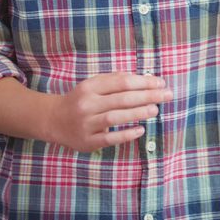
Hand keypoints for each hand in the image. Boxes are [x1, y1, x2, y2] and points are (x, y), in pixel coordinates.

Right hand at [46, 72, 171, 152]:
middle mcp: (87, 104)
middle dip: (148, 96)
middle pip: (122, 99)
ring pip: (115, 117)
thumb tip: (145, 78)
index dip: (144, 82)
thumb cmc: (81, 100)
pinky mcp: (87, 141)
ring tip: (155, 110)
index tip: (161, 83)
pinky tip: (140, 130)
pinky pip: (109, 139)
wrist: (52, 120)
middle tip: (167, 95)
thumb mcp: (93, 84)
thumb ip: (115, 80)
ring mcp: (86, 124)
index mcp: (90, 87)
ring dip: (138, 113)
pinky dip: (126, 135)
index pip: (122, 82)